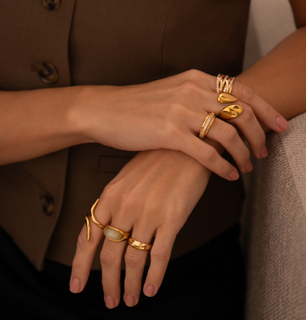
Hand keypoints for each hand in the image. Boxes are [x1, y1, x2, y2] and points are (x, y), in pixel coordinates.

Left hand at [70, 149, 211, 307]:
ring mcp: (148, 213)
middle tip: (110, 299)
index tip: (77, 285)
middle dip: (108, 282)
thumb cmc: (159, 160)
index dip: (80, 265)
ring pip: (133, 259)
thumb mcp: (128, 177)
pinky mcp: (172, 218)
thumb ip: (116, 203)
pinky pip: (159, 255)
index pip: (88, 237)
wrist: (187, 146)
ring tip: (131, 299)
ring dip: (131, 285)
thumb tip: (111, 228)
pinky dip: (154, 276)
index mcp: (111, 196)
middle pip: (110, 255)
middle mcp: (125, 207)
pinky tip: (152, 288)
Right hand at [76, 69, 288, 179]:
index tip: (279, 125)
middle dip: (259, 135)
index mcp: (195, 79)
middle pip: (241, 112)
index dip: (266, 109)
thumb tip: (221, 114)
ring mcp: (180, 111)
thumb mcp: (171, 93)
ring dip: (243, 153)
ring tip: (247, 166)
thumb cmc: (137, 106)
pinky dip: (223, 165)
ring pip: (228, 133)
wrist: (105, 110)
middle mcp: (192, 91)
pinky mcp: (169, 133)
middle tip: (263, 152)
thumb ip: (196, 98)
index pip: (242, 91)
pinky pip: (207, 152)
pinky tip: (228, 175)